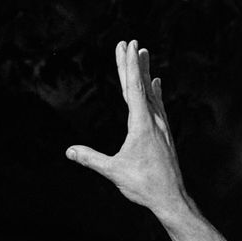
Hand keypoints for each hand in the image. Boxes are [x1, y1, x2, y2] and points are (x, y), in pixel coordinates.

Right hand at [65, 39, 189, 220]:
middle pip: (141, 86)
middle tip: (129, 42)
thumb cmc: (144, 185)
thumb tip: (69, 151)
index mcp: (141, 125)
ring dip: (145, 73)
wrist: (172, 198)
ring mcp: (162, 127)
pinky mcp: (165, 134)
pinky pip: (158, 106)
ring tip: (143, 54)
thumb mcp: (114, 171)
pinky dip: (155, 92)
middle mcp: (154, 121)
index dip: (128, 66)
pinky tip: (156, 85)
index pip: (133, 89)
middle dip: (133, 63)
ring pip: (152, 94)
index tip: (127, 46)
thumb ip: (91, 159)